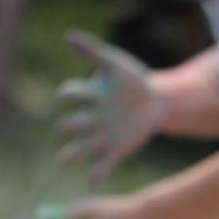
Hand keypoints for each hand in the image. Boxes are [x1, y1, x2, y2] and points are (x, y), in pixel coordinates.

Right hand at [53, 31, 163, 184]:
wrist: (155, 101)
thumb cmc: (130, 80)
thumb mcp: (115, 63)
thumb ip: (92, 52)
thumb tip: (68, 36)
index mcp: (90, 96)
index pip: (72, 95)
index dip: (68, 94)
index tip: (65, 94)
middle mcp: (91, 118)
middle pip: (73, 124)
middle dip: (69, 125)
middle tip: (64, 126)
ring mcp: (102, 136)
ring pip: (83, 147)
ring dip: (73, 153)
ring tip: (62, 160)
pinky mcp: (116, 150)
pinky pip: (104, 164)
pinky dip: (96, 173)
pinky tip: (90, 182)